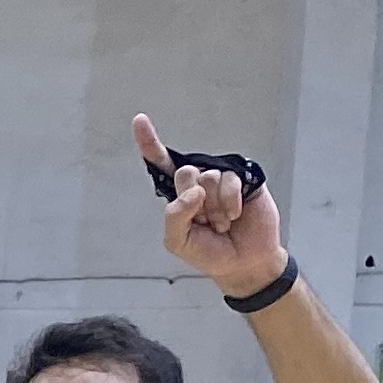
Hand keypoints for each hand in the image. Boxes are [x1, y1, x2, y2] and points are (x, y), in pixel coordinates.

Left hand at [134, 113, 286, 297]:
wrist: (243, 262)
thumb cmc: (208, 252)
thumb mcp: (178, 241)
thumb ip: (175, 216)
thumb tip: (193, 190)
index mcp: (179, 194)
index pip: (162, 165)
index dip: (150, 143)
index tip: (139, 120)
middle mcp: (199, 181)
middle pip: (185, 172)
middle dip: (193, 201)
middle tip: (204, 221)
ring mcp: (221, 178)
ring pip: (208, 177)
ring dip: (214, 208)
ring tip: (221, 222)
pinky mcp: (243, 178)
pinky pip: (230, 180)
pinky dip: (229, 203)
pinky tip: (235, 215)